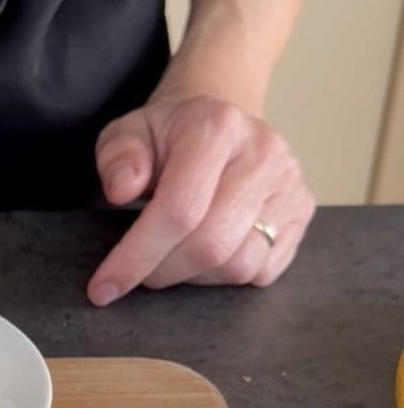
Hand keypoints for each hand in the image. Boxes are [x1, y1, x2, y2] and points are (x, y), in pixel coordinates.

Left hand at [87, 94, 315, 305]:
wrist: (219, 121)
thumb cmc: (167, 135)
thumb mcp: (128, 134)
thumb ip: (117, 157)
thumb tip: (122, 190)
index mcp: (215, 127)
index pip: (178, 209)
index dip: (137, 257)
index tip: (104, 287)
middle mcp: (263, 153)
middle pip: (210, 243)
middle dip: (162, 271)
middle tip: (137, 271)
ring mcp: (290, 184)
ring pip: (239, 264)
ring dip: (193, 276)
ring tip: (171, 254)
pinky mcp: (303, 211)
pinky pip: (263, 270)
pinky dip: (223, 275)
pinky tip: (203, 252)